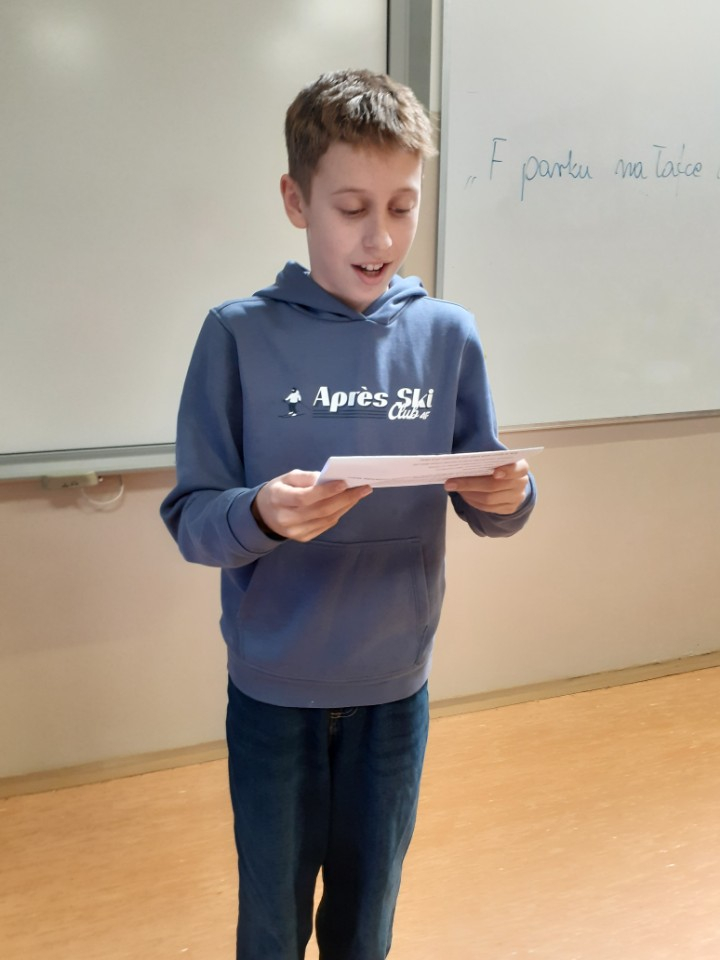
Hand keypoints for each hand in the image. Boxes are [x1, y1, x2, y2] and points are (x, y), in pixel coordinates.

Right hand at [253, 469, 371, 541]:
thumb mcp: (286, 477)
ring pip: (326, 519)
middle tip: (363, 487)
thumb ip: (306, 477)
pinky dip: (339, 513)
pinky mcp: (303, 538)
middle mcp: (286, 519)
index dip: (326, 491)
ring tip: (360, 493)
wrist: (264, 515)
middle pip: (320, 510)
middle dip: (345, 498)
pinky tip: (348, 502)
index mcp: (278, 499)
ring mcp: (295, 532)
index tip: (344, 482)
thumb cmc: (279, 491)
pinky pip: (326, 525)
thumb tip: (327, 478)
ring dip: (346, 505)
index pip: (305, 497)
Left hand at [444, 459, 529, 514]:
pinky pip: (487, 508)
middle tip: (450, 482)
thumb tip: (461, 462)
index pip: (517, 469)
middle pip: (494, 486)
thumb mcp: (497, 459)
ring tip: (454, 488)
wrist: (511, 481)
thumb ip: (486, 460)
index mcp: (521, 467)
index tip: (494, 472)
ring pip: (488, 499)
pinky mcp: (508, 509)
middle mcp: (521, 483)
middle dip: (469, 484)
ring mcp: (516, 498)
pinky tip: (464, 495)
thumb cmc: (499, 465)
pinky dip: (472, 501)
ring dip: (468, 494)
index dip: (507, 471)